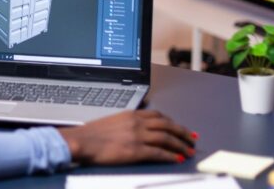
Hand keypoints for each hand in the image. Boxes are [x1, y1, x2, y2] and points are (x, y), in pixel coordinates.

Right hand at [58, 110, 196, 164]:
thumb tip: (136, 129)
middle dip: (182, 132)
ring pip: (166, 138)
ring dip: (180, 144)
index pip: (158, 115)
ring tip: (189, 150)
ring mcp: (137, 136)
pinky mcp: (135, 150)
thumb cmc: (90, 134)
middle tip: (192, 138)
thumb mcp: (111, 122)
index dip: (172, 122)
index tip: (180, 127)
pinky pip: (159, 152)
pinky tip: (177, 159)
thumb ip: (126, 123)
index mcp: (131, 114)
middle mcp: (136, 123)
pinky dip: (170, 156)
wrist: (81, 141)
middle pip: (167, 125)